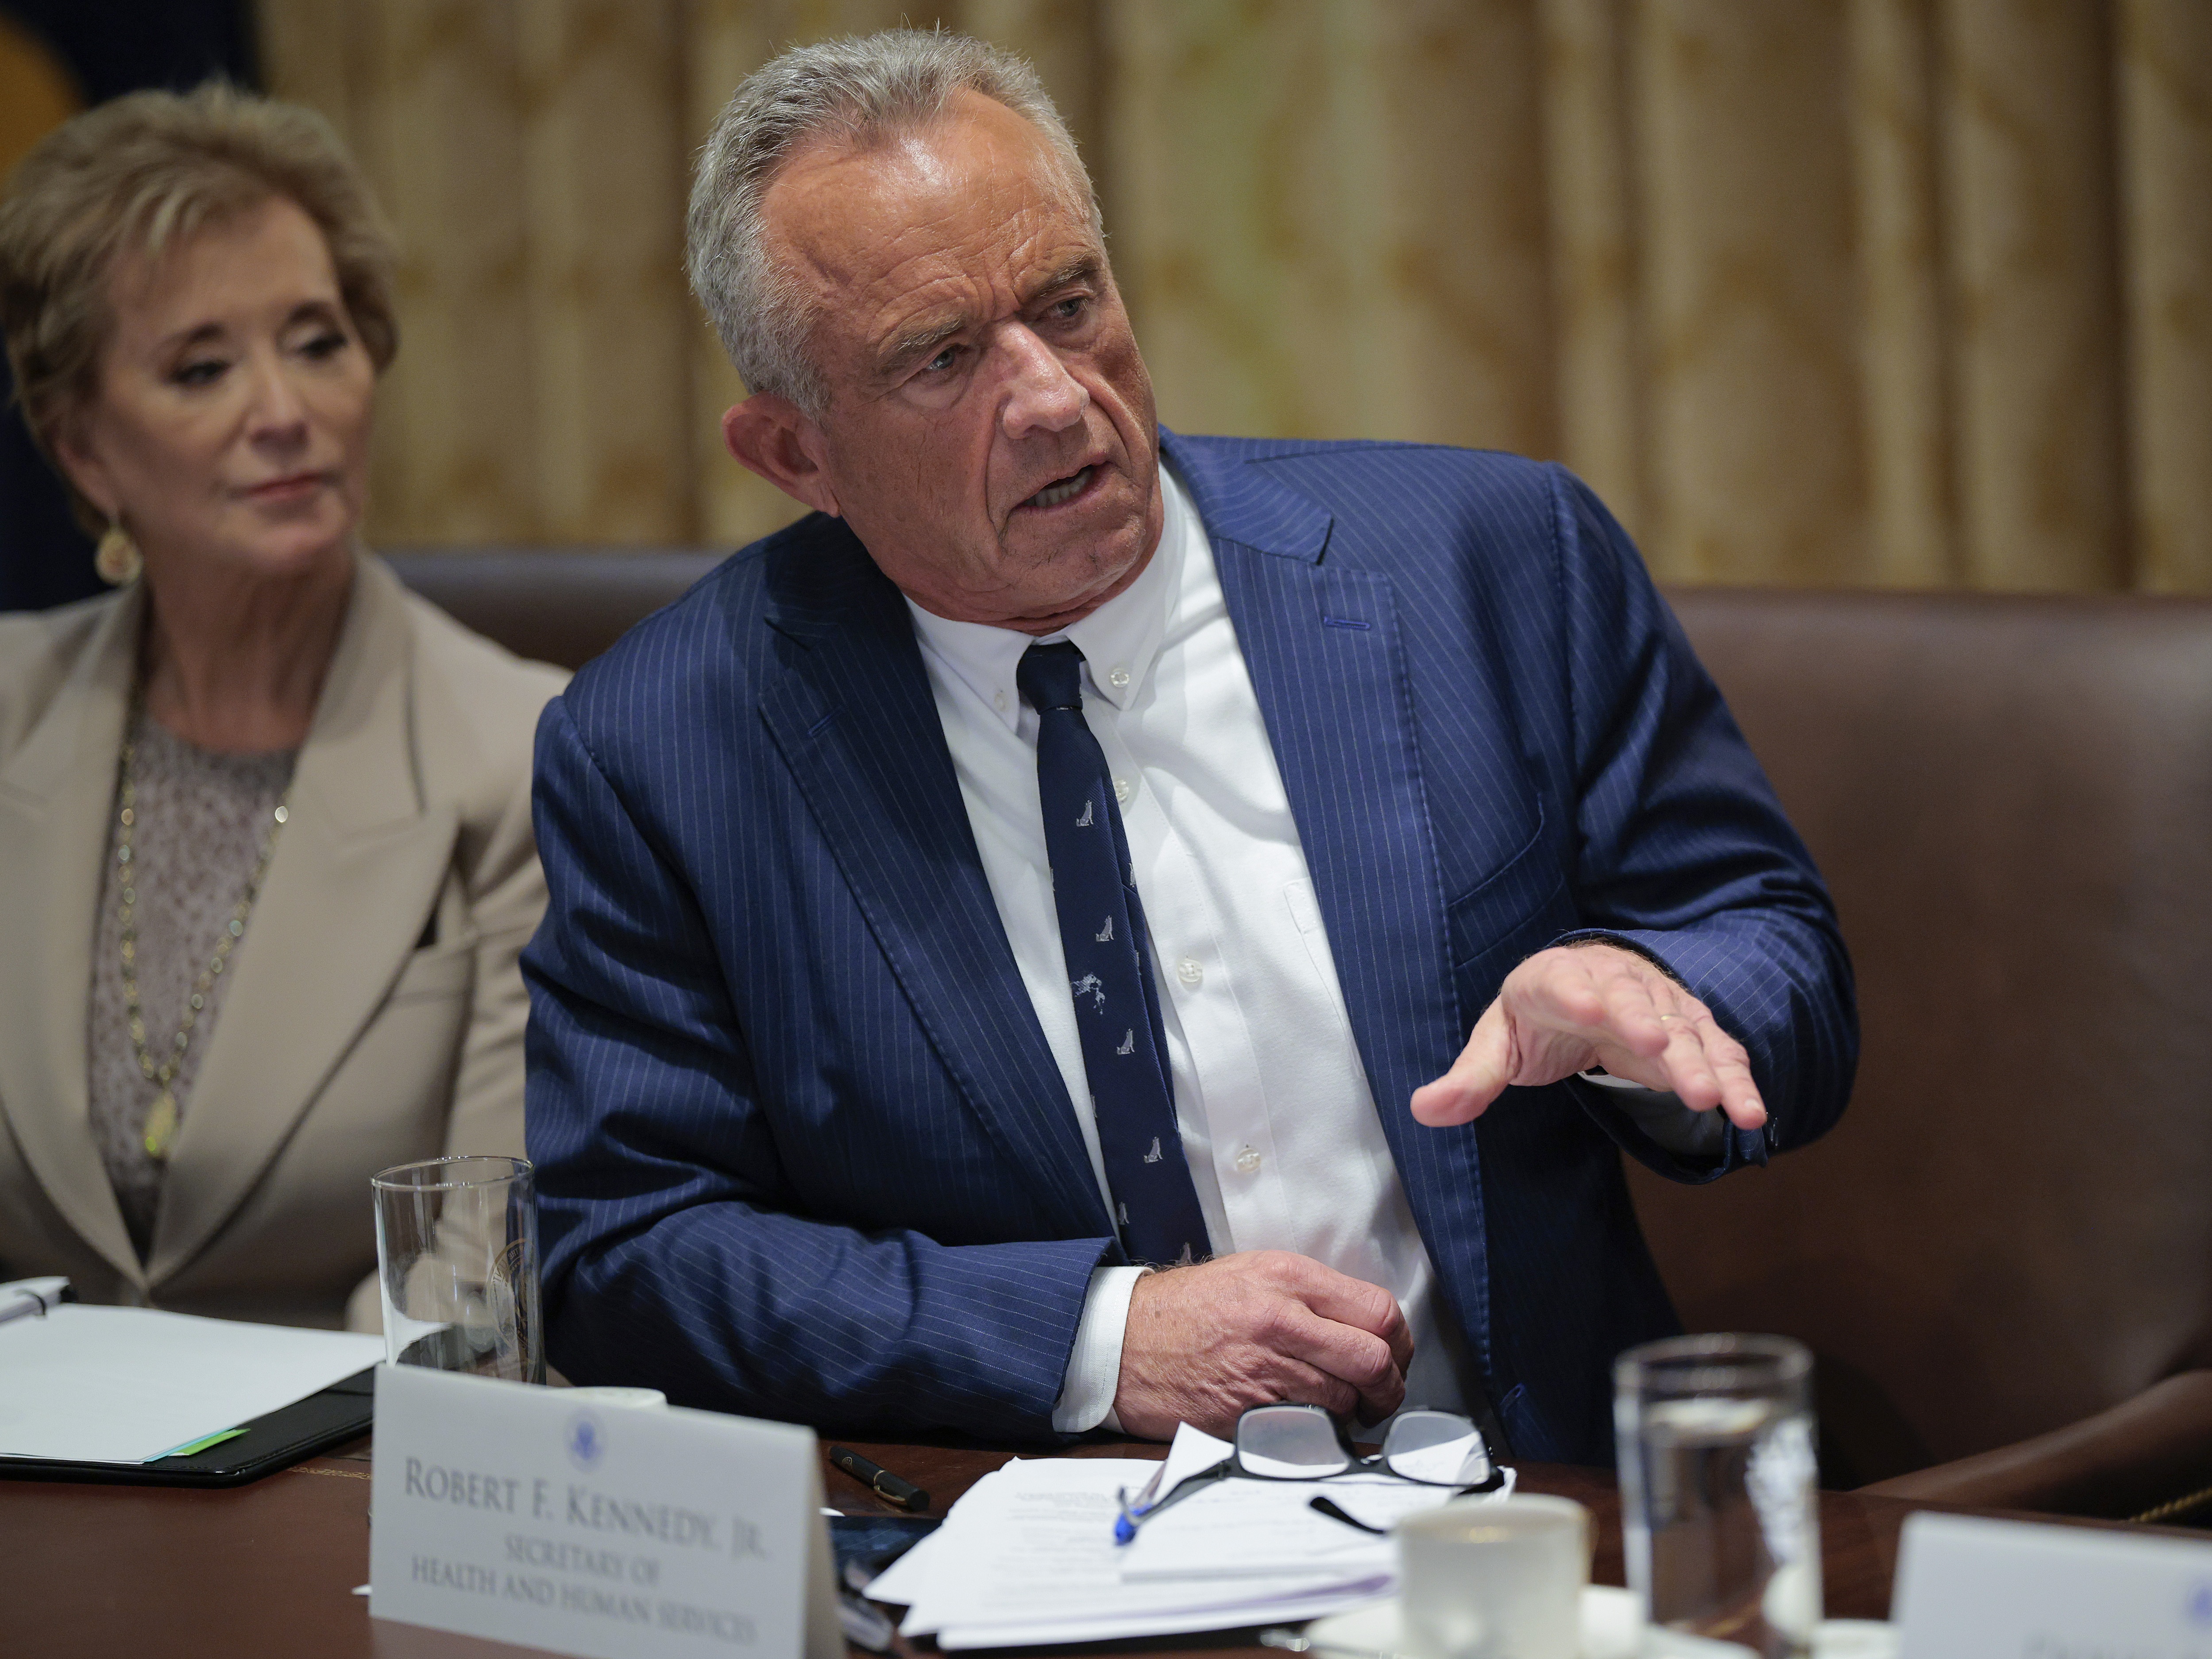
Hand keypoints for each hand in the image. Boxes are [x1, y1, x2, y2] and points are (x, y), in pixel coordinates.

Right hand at [1110, 1251, 1412, 1439]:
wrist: (1122, 1341)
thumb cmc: (1188, 1310)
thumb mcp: (1252, 1275)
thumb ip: (1311, 1295)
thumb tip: (1367, 1327)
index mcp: (1287, 1277)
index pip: (1380, 1311)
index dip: (1401, 1344)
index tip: (1394, 1357)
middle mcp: (1281, 1319)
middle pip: (1375, 1361)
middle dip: (1390, 1388)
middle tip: (1381, 1396)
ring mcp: (1264, 1369)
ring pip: (1346, 1401)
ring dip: (1352, 1413)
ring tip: (1336, 1409)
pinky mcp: (1247, 1413)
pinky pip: (1307, 1430)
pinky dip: (1316, 1432)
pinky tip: (1301, 1422)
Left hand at [1409, 942, 1765, 1130]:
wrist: (1586, 987)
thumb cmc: (1534, 1018)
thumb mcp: (1497, 1044)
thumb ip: (1468, 1078)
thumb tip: (1423, 1109)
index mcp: (1553, 979)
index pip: (1564, 984)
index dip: (1579, 996)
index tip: (1592, 1013)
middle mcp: (1613, 983)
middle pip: (1634, 1002)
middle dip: (1650, 1026)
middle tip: (1664, 1051)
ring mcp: (1658, 1002)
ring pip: (1686, 1030)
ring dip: (1706, 1065)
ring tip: (1726, 1104)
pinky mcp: (1690, 1027)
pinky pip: (1717, 1051)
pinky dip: (1736, 1079)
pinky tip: (1749, 1114)